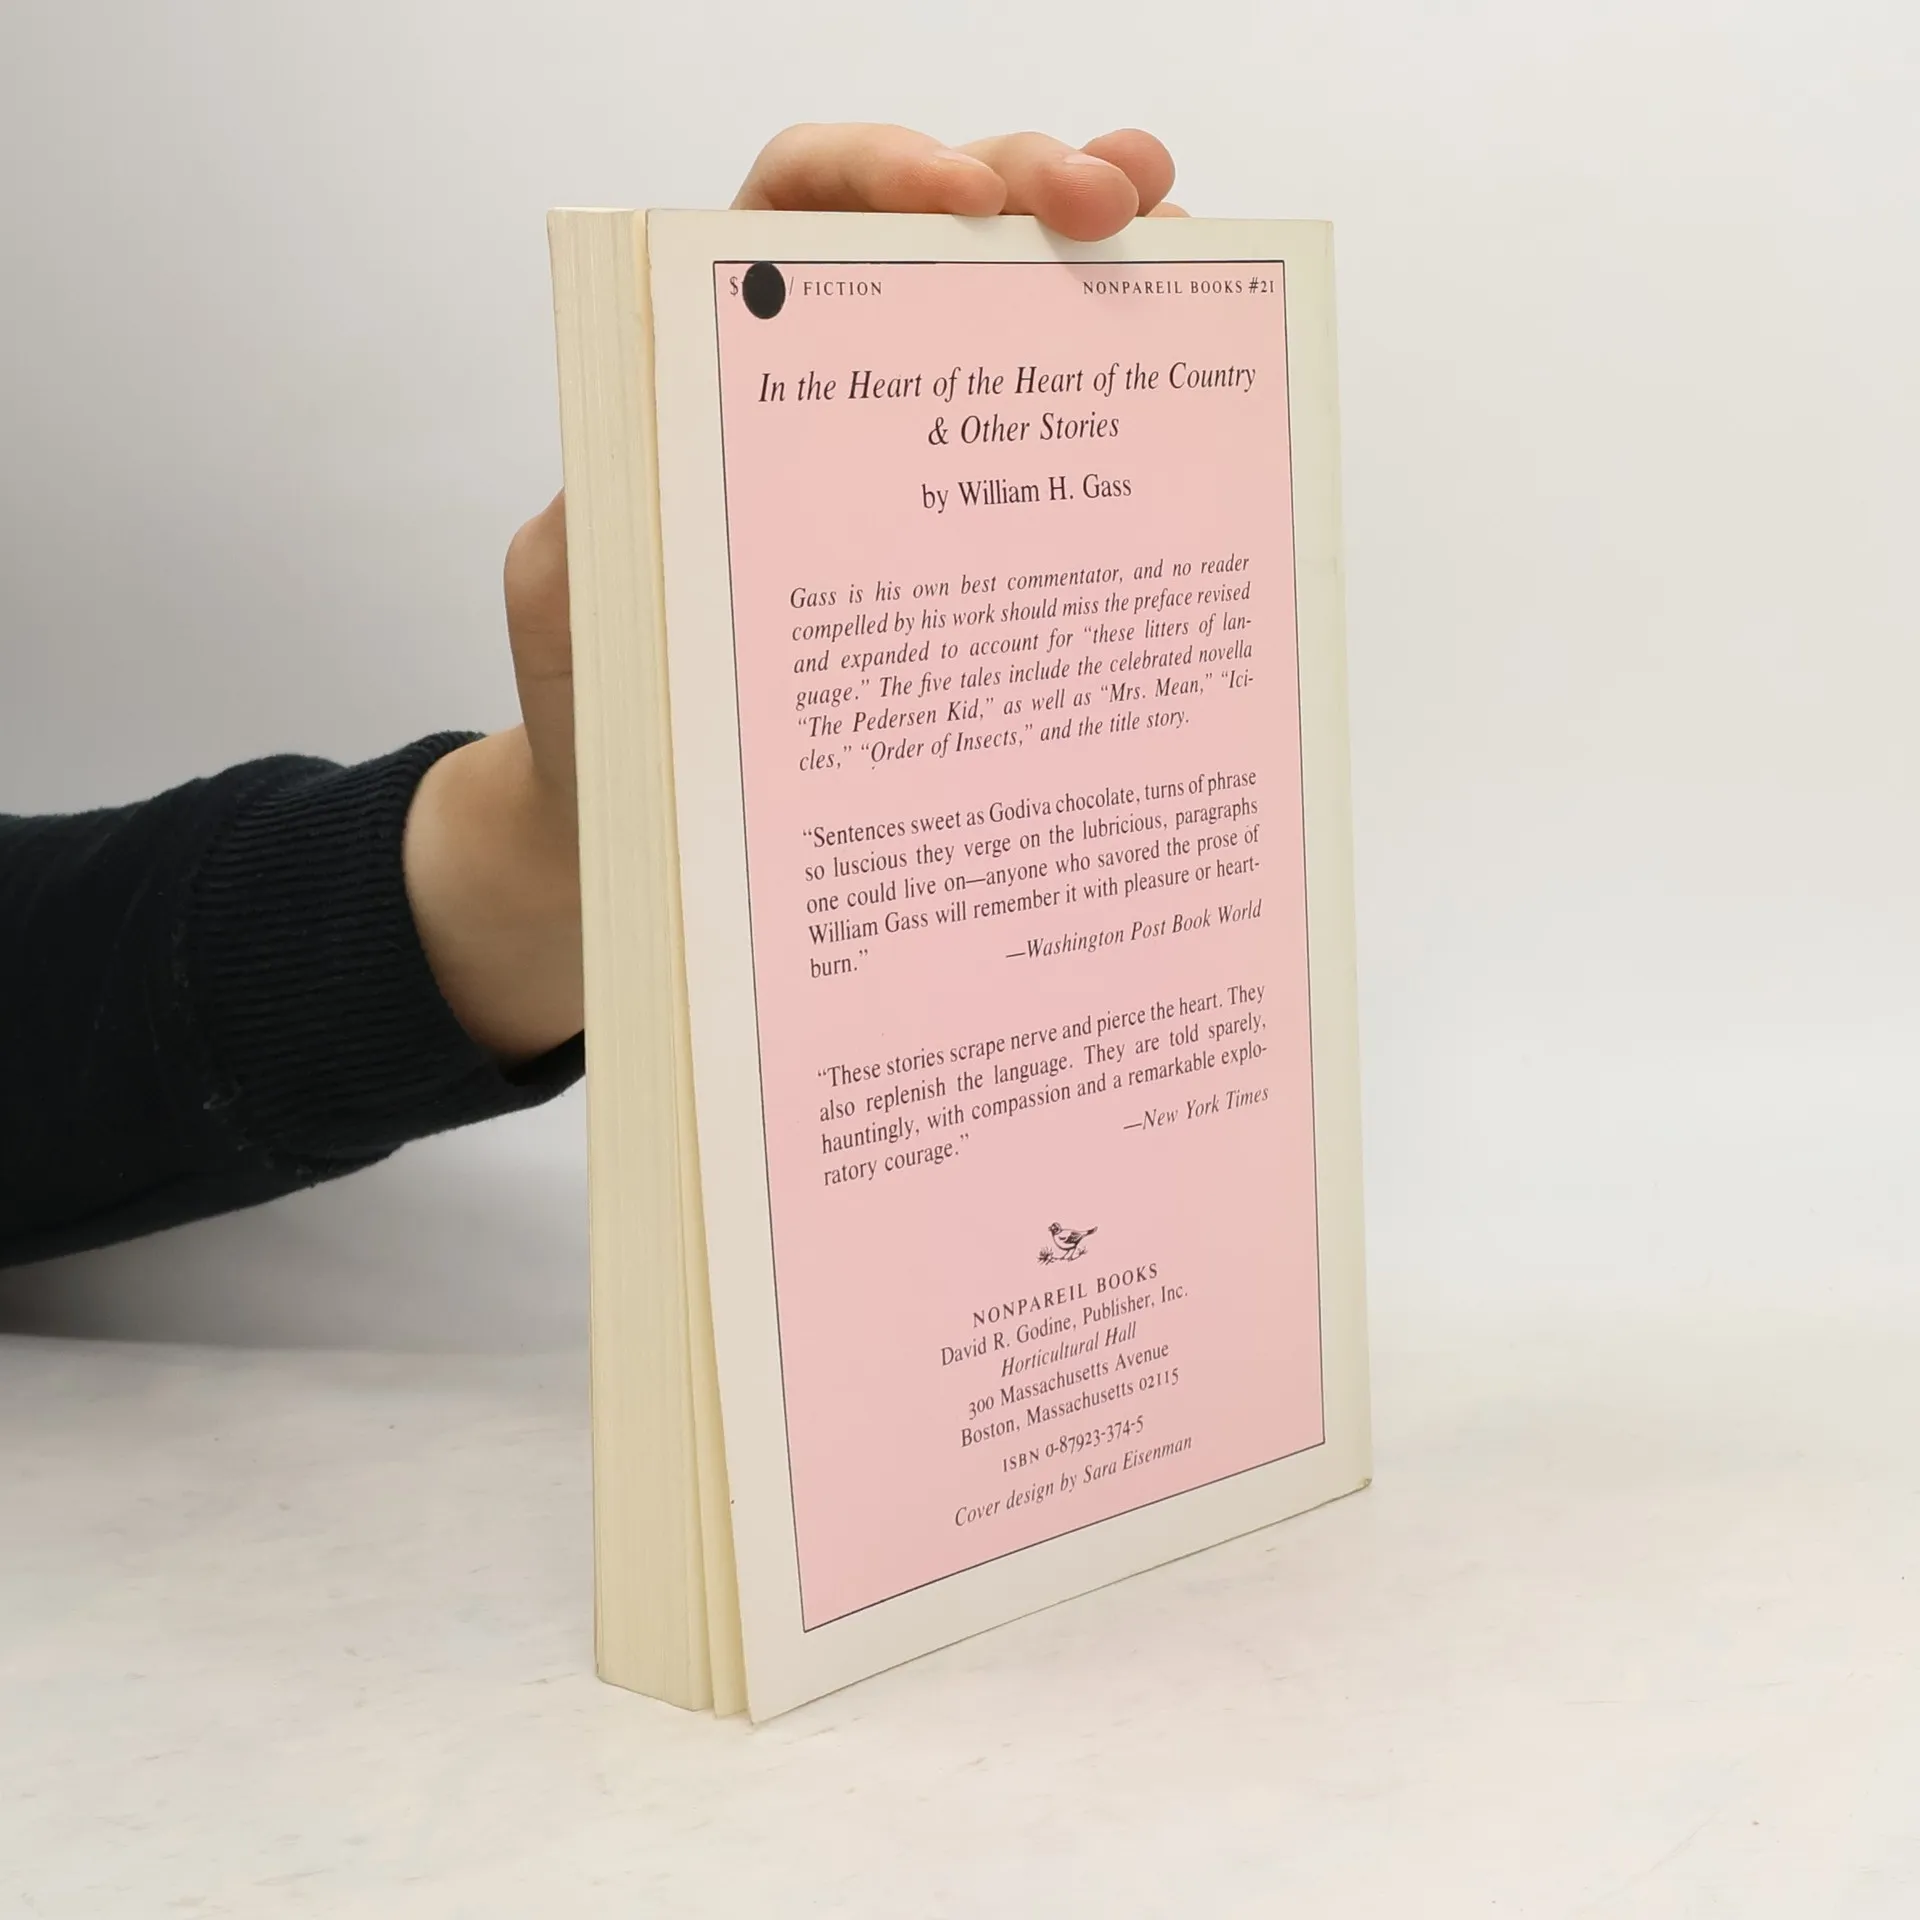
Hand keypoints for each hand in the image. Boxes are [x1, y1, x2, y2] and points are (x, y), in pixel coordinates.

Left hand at [404, 123, 1183, 1060]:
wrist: (649, 831)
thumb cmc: (604, 714)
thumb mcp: (580, 602)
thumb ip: (618, 511)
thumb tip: (704, 452)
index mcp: (718, 368)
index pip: (794, 210)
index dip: (877, 170)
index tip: (961, 200)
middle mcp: (830, 396)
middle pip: (942, 238)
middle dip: (1037, 187)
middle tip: (1116, 207)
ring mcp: (915, 470)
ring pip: (1019, 326)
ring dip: (1108, 265)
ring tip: (1181, 248)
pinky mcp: (974, 554)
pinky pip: (1057, 463)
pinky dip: (1127, 412)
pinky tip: (1190, 398)